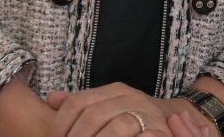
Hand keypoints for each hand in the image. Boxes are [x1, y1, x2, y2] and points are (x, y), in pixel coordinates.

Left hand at [45, 84, 206, 136]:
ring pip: (117, 127)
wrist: (172, 125)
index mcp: (115, 90)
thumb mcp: (107, 111)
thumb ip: (81, 106)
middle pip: (94, 115)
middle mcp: (132, 97)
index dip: (61, 124)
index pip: (79, 101)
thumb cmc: (131, 124)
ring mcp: (148, 114)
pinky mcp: (161, 132)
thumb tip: (51, 99)